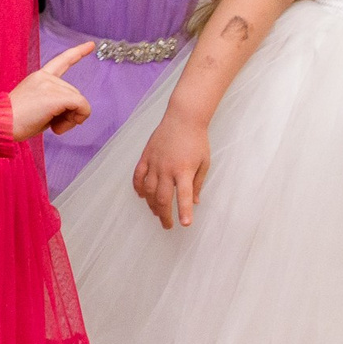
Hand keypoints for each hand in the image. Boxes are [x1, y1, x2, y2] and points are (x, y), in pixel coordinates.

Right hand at [9, 41, 93, 139]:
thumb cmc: (13, 120)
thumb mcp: (36, 106)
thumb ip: (53, 103)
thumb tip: (71, 113)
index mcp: (38, 77)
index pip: (62, 61)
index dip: (78, 53)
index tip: (90, 45)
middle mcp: (45, 77)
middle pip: (74, 93)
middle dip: (70, 112)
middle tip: (53, 125)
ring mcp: (50, 85)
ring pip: (79, 101)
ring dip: (71, 118)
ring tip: (52, 126)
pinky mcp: (56, 96)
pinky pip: (81, 106)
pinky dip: (78, 118)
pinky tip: (58, 127)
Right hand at [132, 110, 209, 228]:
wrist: (183, 118)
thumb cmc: (197, 141)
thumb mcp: (204, 163)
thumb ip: (198, 183)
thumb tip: (195, 202)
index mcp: (184, 170)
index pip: (184, 195)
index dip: (184, 211)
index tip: (184, 224)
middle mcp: (167, 169)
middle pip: (162, 198)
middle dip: (164, 214)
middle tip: (168, 225)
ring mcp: (154, 162)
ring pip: (149, 190)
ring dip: (152, 204)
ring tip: (156, 213)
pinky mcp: (146, 156)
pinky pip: (138, 176)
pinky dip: (138, 188)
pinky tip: (142, 196)